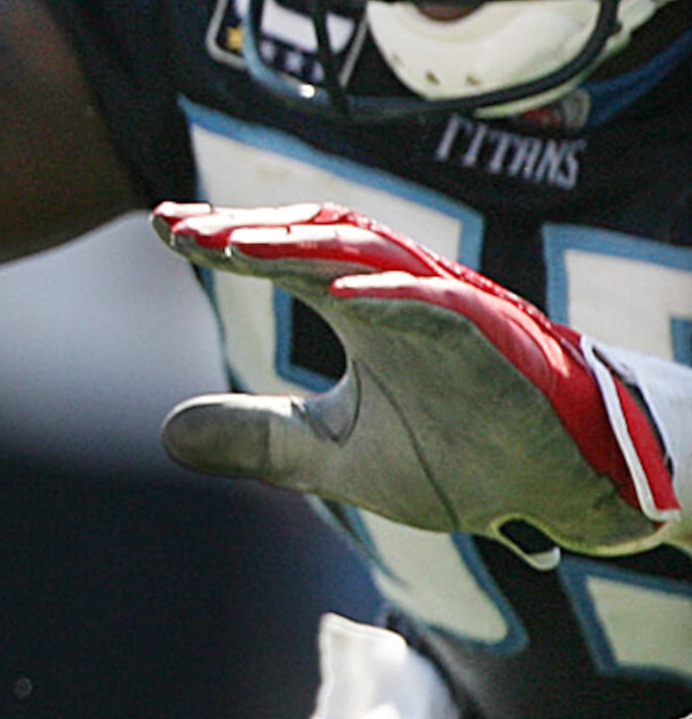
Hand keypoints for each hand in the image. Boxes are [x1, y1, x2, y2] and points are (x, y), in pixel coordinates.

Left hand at [153, 203, 678, 555]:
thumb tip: (169, 433)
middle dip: (245, 228)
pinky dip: (393, 296)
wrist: (554, 493)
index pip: (281, 258)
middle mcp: (398, 298)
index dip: (222, 241)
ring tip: (233, 245)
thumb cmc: (460, 459)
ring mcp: (447, 313)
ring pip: (369, 258)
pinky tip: (341, 294)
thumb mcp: (333, 456)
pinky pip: (442, 306)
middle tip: (177, 226)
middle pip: (313, 240)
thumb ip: (260, 437)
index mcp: (361, 311)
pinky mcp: (494, 342)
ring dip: (300, 249)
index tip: (163, 231)